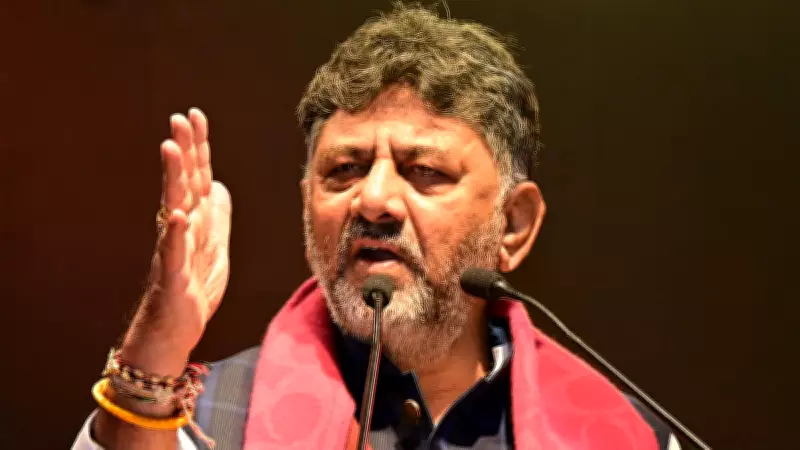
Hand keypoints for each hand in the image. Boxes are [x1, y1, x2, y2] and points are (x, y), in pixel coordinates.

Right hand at [121, 108, 231, 374]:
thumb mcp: (215, 247)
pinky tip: (176, 215)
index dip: (198, 147)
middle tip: (180, 119)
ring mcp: (175, 250)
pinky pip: (173, 252)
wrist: (176, 331)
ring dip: (174, 180)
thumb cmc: (193, 289)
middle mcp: (182, 229)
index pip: (198, 176)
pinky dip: (175, 234)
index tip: (195, 116)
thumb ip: (217, 215)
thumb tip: (219, 185)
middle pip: (184, 183)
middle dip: (184, 150)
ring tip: (171, 150)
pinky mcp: (173, 276)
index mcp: (196, 221)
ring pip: (174, 208)